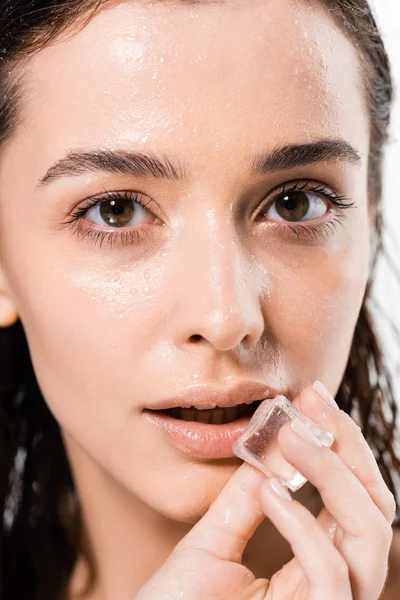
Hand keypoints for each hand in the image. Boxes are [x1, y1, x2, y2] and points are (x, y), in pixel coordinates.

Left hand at [134, 383, 395, 599]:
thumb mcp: (213, 541)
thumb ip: (245, 498)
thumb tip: (269, 443)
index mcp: (315, 565)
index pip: (352, 499)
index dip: (340, 444)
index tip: (312, 396)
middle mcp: (333, 586)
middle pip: (374, 511)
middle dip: (348, 447)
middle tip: (313, 401)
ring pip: (368, 538)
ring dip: (333, 475)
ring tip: (292, 436)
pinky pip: (331, 577)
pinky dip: (305, 528)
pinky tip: (272, 492)